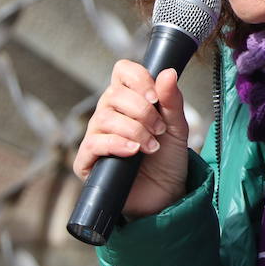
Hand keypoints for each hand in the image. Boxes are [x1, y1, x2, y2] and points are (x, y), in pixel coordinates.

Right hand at [73, 62, 190, 220]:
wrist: (165, 194)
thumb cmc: (167, 158)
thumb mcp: (177, 128)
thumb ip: (172, 101)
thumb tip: (168, 72)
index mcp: (128, 99)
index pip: (123, 71)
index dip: (138, 79)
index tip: (155, 98)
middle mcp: (108, 113)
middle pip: (114, 94)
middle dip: (142, 112)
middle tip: (159, 130)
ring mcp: (96, 136)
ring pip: (105, 118)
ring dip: (134, 130)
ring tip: (151, 146)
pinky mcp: (87, 160)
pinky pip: (93, 143)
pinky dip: (116, 144)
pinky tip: (133, 152)